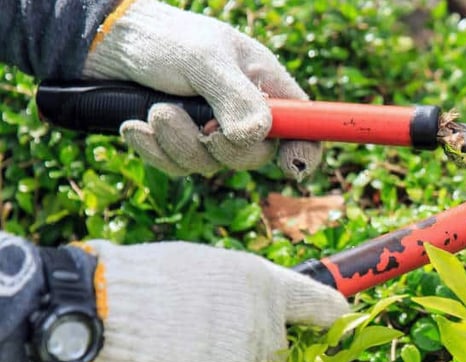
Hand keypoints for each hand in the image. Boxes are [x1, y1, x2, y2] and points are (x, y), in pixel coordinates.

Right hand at [68, 240, 348, 361]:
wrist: (94, 313)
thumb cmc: (138, 281)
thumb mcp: (199, 268)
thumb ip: (232, 296)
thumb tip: (238, 316)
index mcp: (263, 286)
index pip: (316, 304)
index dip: (328, 314)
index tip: (341, 318)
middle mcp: (263, 328)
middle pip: (272, 360)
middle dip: (245, 360)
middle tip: (196, 346)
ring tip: (163, 357)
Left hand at [82, 0, 321, 179]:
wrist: (108, 44)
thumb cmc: (165, 40)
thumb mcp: (205, 61)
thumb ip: (236, 100)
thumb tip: (256, 138)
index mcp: (265, 85)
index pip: (304, 125)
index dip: (306, 150)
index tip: (292, 167)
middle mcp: (245, 111)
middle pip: (254, 155)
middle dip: (219, 147)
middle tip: (195, 124)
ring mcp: (212, 131)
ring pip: (211, 165)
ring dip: (177, 143)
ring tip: (155, 111)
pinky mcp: (180, 144)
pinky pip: (177, 167)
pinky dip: (154, 149)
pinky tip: (137, 126)